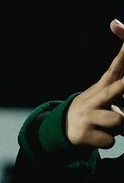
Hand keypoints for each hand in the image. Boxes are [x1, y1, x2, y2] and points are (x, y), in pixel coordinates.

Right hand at [66, 19, 123, 148]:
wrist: (63, 128)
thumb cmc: (95, 109)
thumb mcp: (106, 94)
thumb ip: (119, 82)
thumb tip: (119, 41)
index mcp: (103, 86)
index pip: (116, 67)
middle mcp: (95, 98)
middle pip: (115, 89)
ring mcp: (87, 115)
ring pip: (118, 121)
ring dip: (118, 128)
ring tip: (106, 126)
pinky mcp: (83, 133)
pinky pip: (109, 140)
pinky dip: (107, 141)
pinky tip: (96, 136)